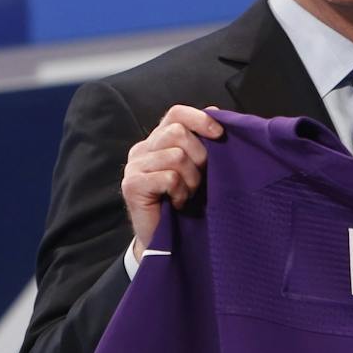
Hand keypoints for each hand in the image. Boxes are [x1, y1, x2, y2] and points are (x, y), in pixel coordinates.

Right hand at [121, 105, 224, 254]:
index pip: (176, 113)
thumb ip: (201, 141)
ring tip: (187, 194)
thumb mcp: (196, 168)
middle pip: (177, 132)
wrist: (163, 242)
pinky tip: (177, 203)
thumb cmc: (183, 202)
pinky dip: (180, 192)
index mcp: (156, 140)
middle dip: (199, 157)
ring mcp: (134, 166)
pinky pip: (169, 178)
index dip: (199, 119)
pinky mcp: (132, 185)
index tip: (219, 134)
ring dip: (191, 180)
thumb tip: (216, 111)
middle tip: (199, 180)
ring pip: (176, 156)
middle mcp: (141, 149)